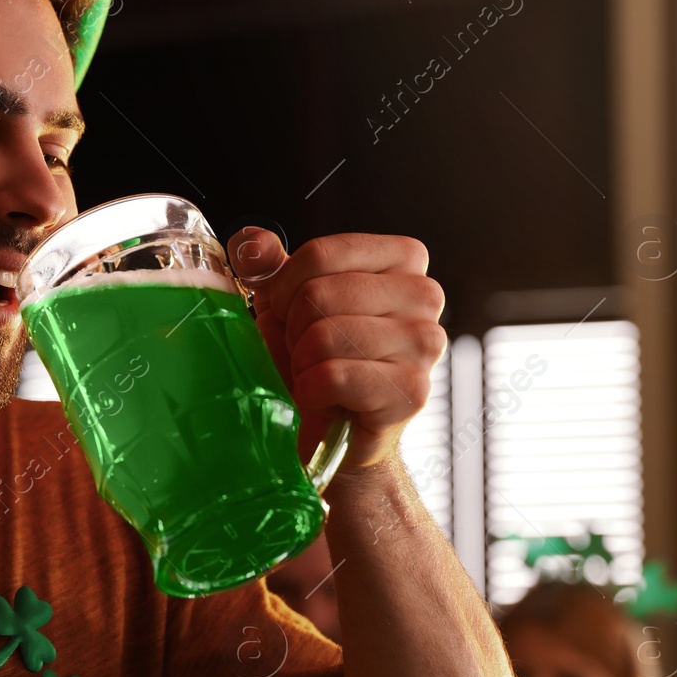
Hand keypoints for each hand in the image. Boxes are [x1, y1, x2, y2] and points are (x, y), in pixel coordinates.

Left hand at [232, 228, 446, 471]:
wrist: (336, 432)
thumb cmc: (316, 361)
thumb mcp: (288, 303)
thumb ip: (271, 266)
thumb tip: (251, 244)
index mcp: (402, 259)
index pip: (321, 253)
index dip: (284, 289)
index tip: (288, 315)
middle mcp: (425, 294)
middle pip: (319, 294)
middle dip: (294, 331)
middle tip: (306, 354)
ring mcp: (426, 342)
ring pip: (324, 336)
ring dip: (303, 364)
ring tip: (318, 376)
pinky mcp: (413, 390)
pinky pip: (333, 376)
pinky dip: (312, 392)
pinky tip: (327, 400)